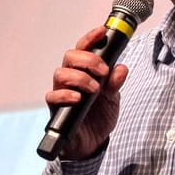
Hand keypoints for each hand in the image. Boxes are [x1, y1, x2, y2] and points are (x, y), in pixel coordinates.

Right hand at [44, 25, 129, 160]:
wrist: (92, 143)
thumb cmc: (98, 116)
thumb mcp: (113, 99)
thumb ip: (115, 83)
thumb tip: (121, 68)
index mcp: (85, 72)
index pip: (83, 49)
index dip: (91, 38)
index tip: (102, 31)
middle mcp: (71, 78)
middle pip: (69, 56)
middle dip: (87, 59)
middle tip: (102, 71)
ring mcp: (62, 92)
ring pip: (60, 73)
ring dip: (80, 77)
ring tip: (94, 89)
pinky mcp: (56, 109)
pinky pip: (52, 96)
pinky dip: (65, 94)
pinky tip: (78, 98)